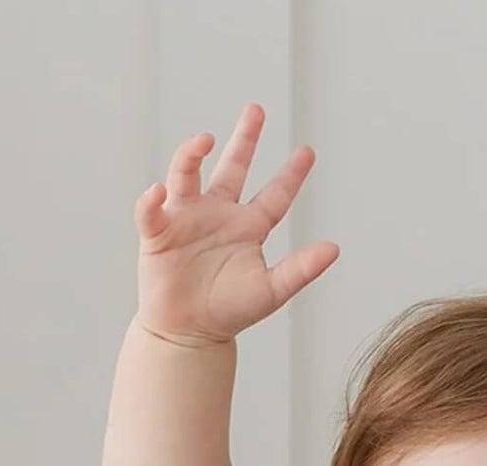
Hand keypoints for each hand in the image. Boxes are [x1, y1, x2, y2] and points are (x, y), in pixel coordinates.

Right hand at [132, 101, 339, 348]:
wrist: (188, 334)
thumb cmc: (229, 311)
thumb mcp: (272, 290)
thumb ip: (301, 269)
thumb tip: (334, 248)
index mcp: (248, 227)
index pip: (275, 194)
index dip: (291, 174)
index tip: (308, 151)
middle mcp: (219, 214)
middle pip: (233, 167)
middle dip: (245, 139)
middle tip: (256, 110)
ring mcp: (188, 219)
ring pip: (187, 175)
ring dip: (192, 155)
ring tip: (204, 140)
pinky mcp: (158, 232)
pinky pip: (152, 210)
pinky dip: (152, 200)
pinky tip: (158, 191)